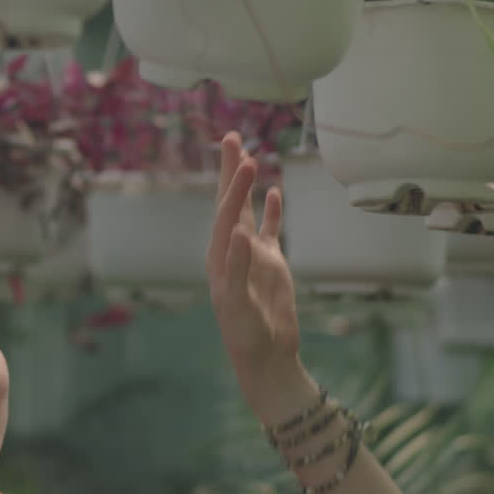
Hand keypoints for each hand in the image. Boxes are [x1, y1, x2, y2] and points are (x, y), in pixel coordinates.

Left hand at [205, 132, 309, 413]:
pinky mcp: (272, 264)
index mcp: (219, 258)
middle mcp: (231, 251)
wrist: (266, 357)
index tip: (246, 163)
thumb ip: (237, 269)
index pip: (226, 215)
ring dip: (246, 185)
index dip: (235, 189)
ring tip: (247, 154)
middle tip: (230, 136)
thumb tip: (240, 233)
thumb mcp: (238, 304)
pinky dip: (273, 210)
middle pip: (229, 203)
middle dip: (230, 172)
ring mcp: (252, 255)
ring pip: (248, 211)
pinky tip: (275, 191)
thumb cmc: (246, 335)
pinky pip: (271, 229)